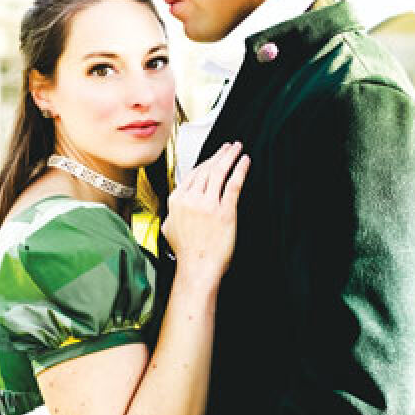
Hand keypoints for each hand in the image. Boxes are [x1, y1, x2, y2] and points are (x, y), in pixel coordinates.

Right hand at [161, 141, 249, 283]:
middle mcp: (191, 199)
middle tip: (228, 146)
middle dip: (219, 154)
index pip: (193, 174)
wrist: (197, 268)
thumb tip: (176, 207)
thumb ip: (172, 213)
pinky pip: (233, 184)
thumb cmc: (186, 253)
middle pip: (206, 169)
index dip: (205, 162)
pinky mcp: (225, 211)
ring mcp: (208, 204)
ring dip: (230, 156)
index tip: (213, 156)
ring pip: (219, 172)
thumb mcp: (169, 229)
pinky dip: (240, 170)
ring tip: (237, 148)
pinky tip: (245, 162)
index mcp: (177, 200)